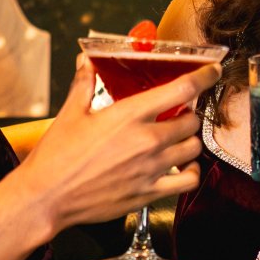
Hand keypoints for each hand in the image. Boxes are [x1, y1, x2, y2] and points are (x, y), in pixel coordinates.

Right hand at [16, 55, 216, 231]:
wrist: (48, 196)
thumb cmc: (57, 156)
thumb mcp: (70, 113)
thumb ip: (84, 83)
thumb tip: (86, 62)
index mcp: (130, 115)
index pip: (182, 89)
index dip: (204, 77)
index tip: (212, 71)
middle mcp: (147, 140)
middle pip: (192, 121)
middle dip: (189, 113)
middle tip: (178, 113)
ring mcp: (152, 168)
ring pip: (194, 148)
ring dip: (190, 140)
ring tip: (178, 137)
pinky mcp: (150, 192)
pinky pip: (188, 180)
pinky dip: (192, 170)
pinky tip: (183, 166)